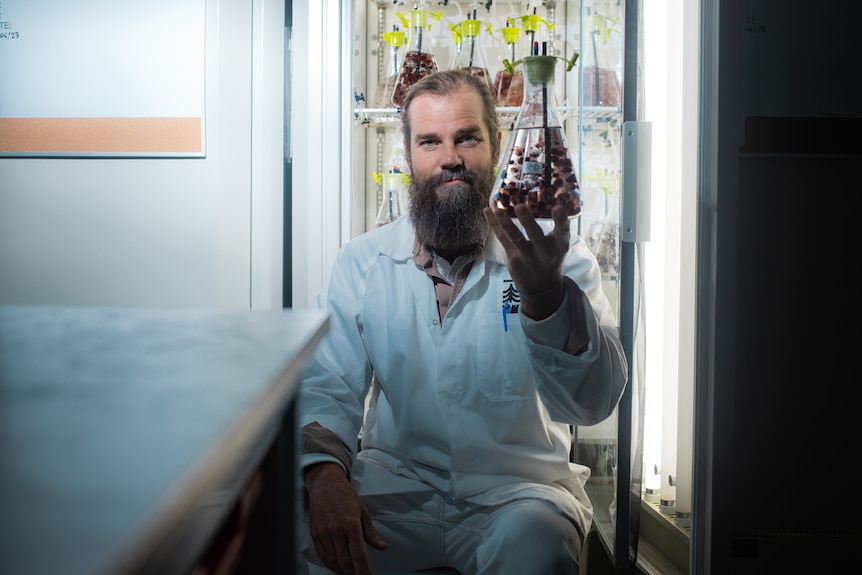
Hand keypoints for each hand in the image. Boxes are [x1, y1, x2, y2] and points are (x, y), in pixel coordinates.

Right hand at [304, 463, 387, 574]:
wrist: (325, 484)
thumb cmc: (344, 494)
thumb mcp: (363, 511)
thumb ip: (371, 532)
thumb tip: (381, 546)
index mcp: (350, 524)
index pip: (359, 553)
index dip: (364, 569)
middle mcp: (336, 530)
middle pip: (344, 561)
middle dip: (352, 574)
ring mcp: (324, 533)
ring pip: (332, 560)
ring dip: (340, 571)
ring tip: (348, 574)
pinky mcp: (315, 533)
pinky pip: (322, 554)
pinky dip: (329, 563)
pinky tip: (335, 566)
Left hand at [484, 203, 569, 318]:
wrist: (541, 286)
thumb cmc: (550, 257)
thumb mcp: (559, 245)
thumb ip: (556, 228)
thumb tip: (545, 199)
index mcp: (559, 245)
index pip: (562, 231)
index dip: (561, 220)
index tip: (557, 208)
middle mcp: (543, 251)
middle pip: (535, 235)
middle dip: (527, 222)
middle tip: (520, 207)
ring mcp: (527, 256)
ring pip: (515, 238)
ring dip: (506, 223)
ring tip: (497, 210)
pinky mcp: (512, 257)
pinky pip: (502, 239)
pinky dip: (494, 225)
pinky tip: (488, 211)